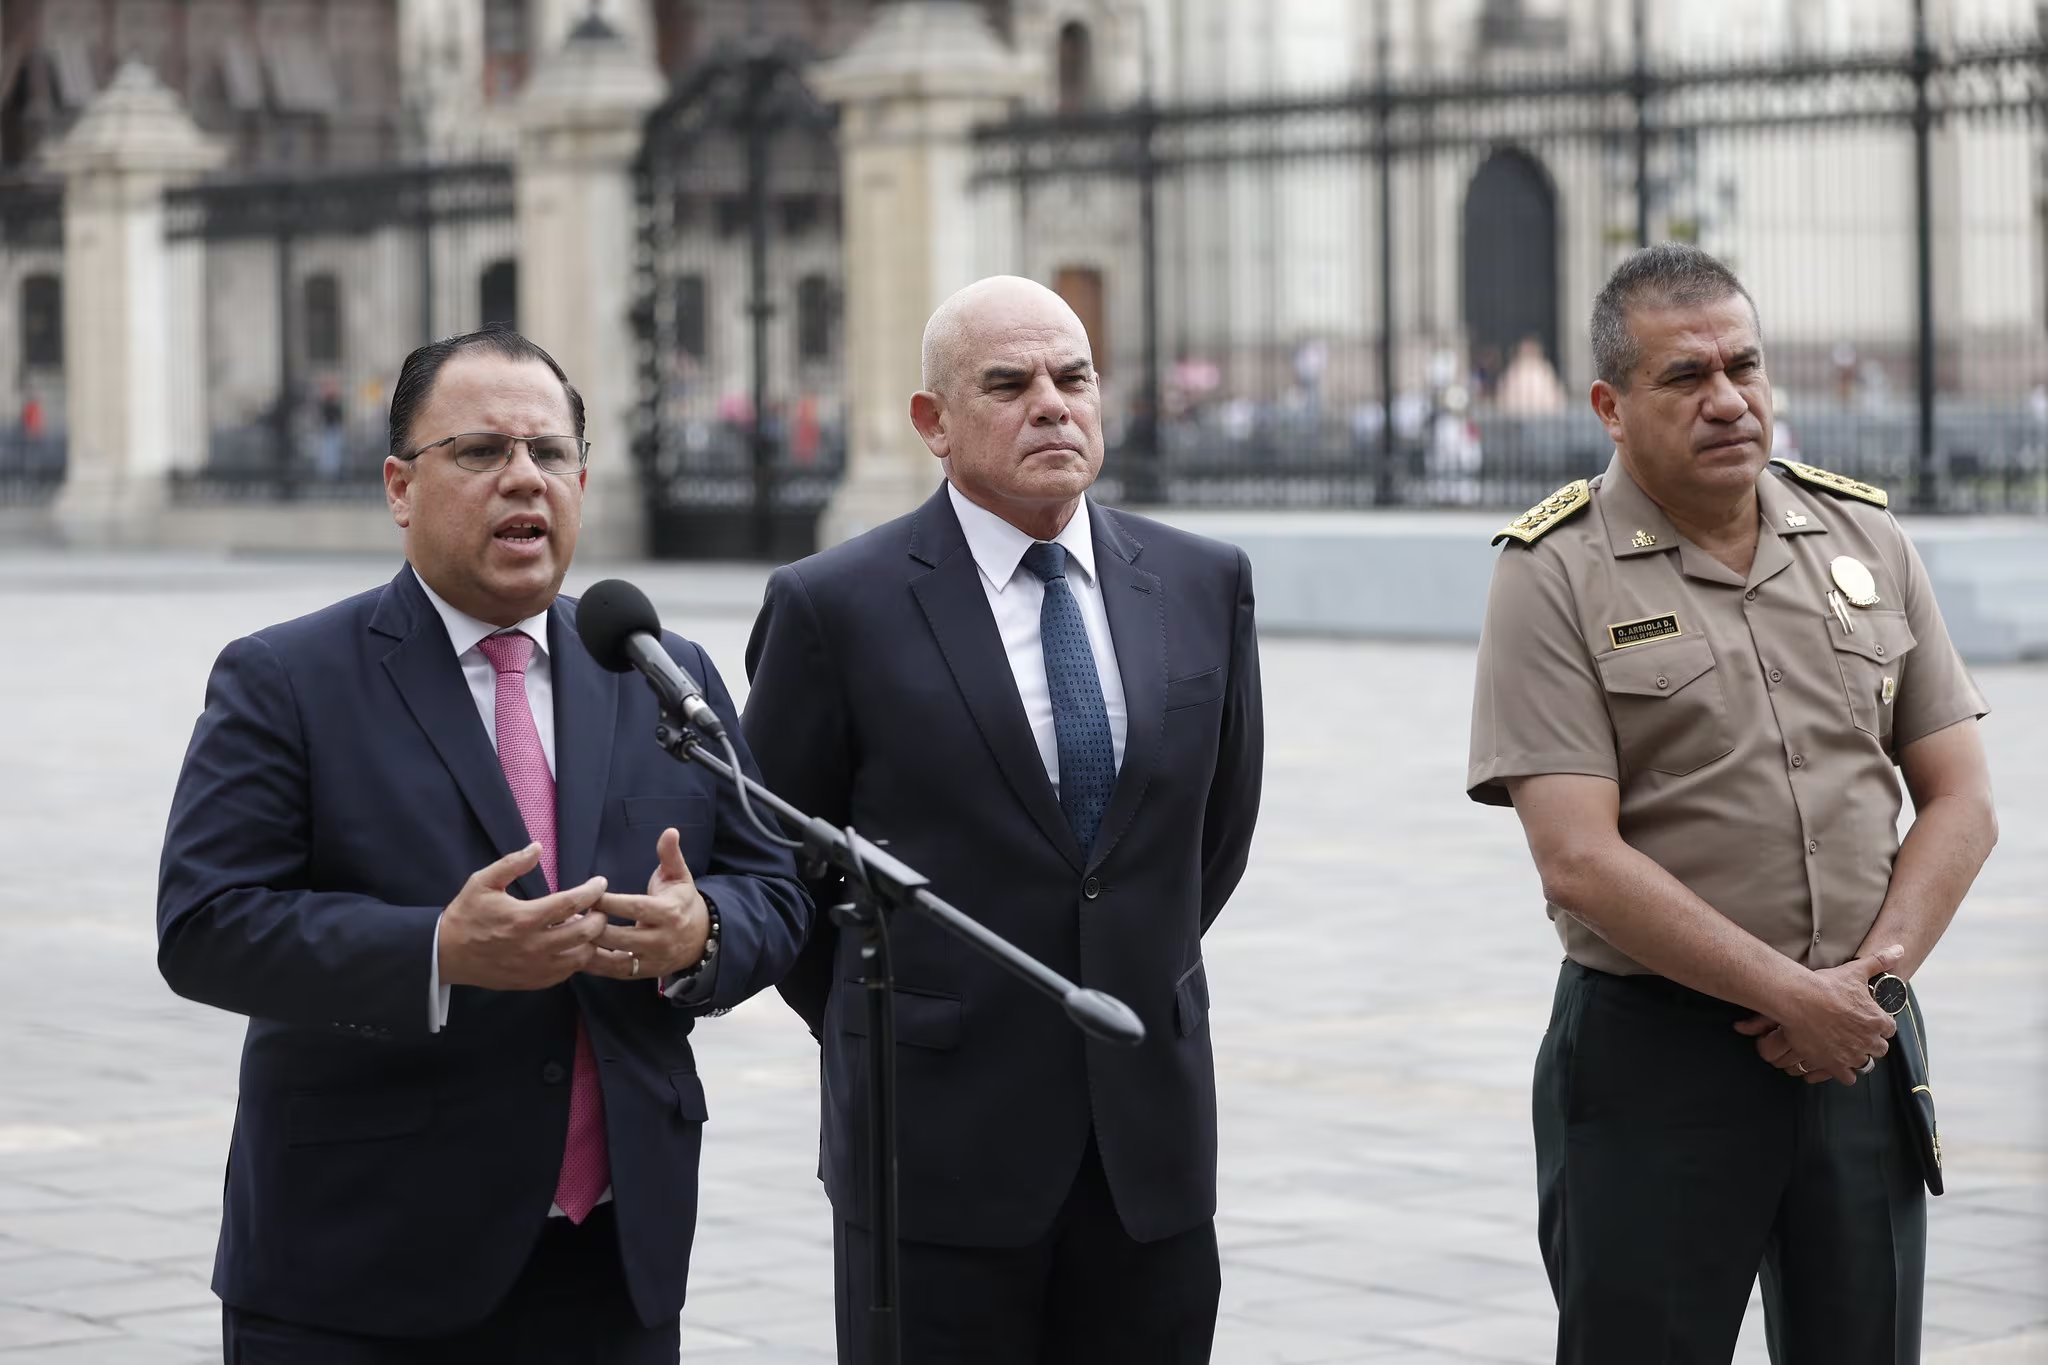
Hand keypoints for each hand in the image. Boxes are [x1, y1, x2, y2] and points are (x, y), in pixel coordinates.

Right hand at [437, 844, 608, 990]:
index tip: (600, 883)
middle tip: (599, 907)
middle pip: (586, 932)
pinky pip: (568, 972)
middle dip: (600, 917)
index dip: (592, 891)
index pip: (572, 903)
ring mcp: (536, 967)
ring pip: (582, 957)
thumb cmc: (466, 915)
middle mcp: (534, 946)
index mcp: (524, 918)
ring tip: (586, 925)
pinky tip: (572, 944)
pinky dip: (577, 957)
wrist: (446, 955)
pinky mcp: (535, 981)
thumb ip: (512, 864)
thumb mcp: (482, 882)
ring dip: (591, 940)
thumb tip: (538, 847)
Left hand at [582, 828, 710, 981]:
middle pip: (622, 936)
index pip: (635, 907)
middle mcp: (662, 939)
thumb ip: (670, 855)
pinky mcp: (644, 973)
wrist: (699, 940)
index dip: (610, 902)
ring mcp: (653, 960)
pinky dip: (595, 965)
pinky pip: (615, 972)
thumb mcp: (679, 877)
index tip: (590, 895)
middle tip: (570, 916)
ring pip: (616, 959)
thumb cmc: (681, 902)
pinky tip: (575, 953)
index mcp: (669, 913)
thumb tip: (670, 831)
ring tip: (568, 935)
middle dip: (595, 927)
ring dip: (590, 949)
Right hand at [1733, 944, 1902, 1084]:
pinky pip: (1848, 1078)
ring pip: (1864, 1063)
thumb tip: (1900, 949)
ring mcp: (1852, 1055)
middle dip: (1869, 1042)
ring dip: (1857, 1057)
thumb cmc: (1827, 985)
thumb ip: (1881, 961)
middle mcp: (1869, 1041)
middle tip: (1853, 1033)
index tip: (1866, 1020)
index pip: (1889, 1029)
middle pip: (1879, 1049)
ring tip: (1843, 1047)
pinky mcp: (1834, 1065)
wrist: (1799, 1000)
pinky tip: (1835, 1062)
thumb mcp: (1856, 970)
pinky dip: (1844, 1072)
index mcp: (1878, 1021)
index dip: (1878, 1024)